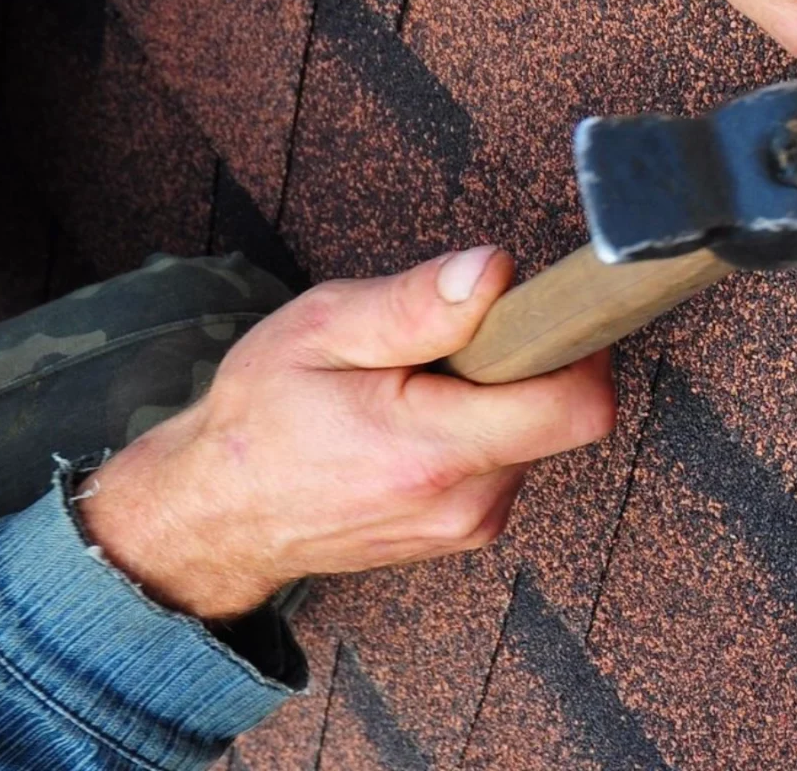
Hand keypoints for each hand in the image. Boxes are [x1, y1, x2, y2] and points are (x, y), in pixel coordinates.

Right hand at [76, 247, 615, 619]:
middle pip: (562, 411)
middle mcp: (467, 501)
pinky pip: (509, 457)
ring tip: (417, 383)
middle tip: (448, 340)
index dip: (580, 343)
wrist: (216, 514)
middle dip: (522, 359)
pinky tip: (418, 416)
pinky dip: (481, 424)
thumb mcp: (321, 331)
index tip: (545, 307)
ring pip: (537, 431)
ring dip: (498, 392)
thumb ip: (415, 303)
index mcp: (434, 451)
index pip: (577, 406)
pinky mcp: (469, 527)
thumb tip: (495, 269)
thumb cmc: (261, 416)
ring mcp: (471, 523)